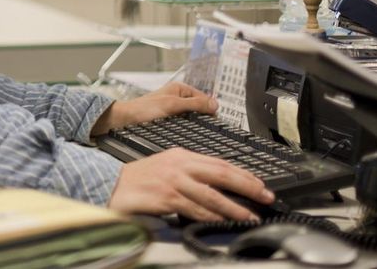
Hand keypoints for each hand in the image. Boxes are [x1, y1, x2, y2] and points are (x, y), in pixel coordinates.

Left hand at [92, 82, 216, 134]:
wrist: (124, 121)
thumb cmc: (143, 110)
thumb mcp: (172, 105)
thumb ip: (194, 104)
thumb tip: (215, 104)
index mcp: (180, 89)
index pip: (205, 99)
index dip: (212, 110)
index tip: (219, 123)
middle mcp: (178, 97)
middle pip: (200, 110)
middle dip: (204, 120)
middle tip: (212, 132)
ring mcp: (174, 110)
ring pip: (192, 119)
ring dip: (196, 127)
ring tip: (202, 136)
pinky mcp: (169, 122)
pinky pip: (184, 126)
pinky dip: (188, 131)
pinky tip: (189, 139)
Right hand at [107, 148, 274, 221]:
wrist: (111, 184)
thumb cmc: (139, 179)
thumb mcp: (167, 167)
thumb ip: (191, 172)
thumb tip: (219, 186)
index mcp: (182, 155)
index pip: (220, 163)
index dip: (243, 174)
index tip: (260, 184)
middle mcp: (180, 165)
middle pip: (221, 174)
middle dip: (247, 186)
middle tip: (265, 196)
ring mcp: (173, 181)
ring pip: (212, 194)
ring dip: (234, 207)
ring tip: (250, 215)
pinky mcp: (166, 197)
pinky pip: (196, 209)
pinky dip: (212, 216)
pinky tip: (223, 221)